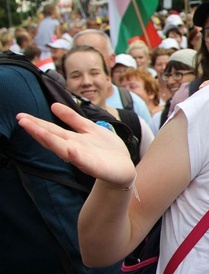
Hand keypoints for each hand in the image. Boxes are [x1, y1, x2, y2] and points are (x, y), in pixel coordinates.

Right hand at [17, 103, 135, 187]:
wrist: (124, 168)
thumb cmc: (106, 149)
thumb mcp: (90, 128)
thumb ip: (73, 119)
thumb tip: (53, 105)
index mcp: (73, 140)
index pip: (51, 130)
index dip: (37, 123)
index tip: (21, 116)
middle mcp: (74, 149)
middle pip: (53, 139)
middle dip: (37, 130)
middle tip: (21, 121)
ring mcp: (84, 158)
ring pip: (64, 150)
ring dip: (51, 141)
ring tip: (38, 131)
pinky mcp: (96, 167)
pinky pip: (85, 162)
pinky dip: (77, 156)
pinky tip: (70, 149)